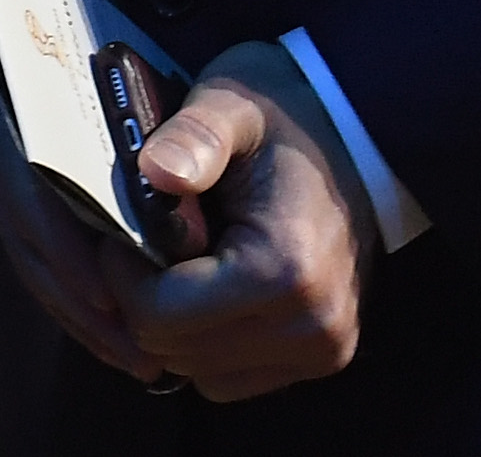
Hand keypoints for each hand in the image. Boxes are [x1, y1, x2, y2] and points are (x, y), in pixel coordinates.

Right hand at [0, 0, 168, 383]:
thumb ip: (79, 21)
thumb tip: (141, 64)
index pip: (16, 178)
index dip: (57, 238)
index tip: (105, 287)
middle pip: (23, 237)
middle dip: (81, 299)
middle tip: (143, 347)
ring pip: (25, 254)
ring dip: (78, 312)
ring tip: (139, 355)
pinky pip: (27, 246)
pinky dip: (65, 290)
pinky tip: (109, 326)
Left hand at [101, 41, 371, 401]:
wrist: (357, 132)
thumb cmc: (285, 113)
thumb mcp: (232, 104)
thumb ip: (194, 137)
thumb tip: (154, 172)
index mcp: (286, 269)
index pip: (158, 317)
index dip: (122, 273)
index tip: (123, 227)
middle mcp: (311, 326)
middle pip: (173, 351)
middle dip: (145, 297)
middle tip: (151, 239)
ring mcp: (322, 349)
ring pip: (196, 371)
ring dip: (174, 323)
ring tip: (186, 257)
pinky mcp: (322, 357)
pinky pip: (230, 376)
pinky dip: (206, 340)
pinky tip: (213, 284)